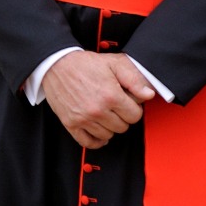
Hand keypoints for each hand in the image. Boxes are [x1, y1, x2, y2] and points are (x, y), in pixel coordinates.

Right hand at [41, 51, 156, 149]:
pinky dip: (96, 140)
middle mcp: (98, 110)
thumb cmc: (84, 63)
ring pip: (108, 135)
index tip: (126, 101)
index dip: (133, 107)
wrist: (56, 64)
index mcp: (111, 95)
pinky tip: (97, 129)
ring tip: (103, 112)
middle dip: (122, 116)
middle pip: (123, 127)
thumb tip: (148, 94)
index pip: (135, 116)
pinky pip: (89, 143)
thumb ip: (134, 79)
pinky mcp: (71, 124)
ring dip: (109, 126)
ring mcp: (84, 119)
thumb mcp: (113, 63)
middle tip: (114, 105)